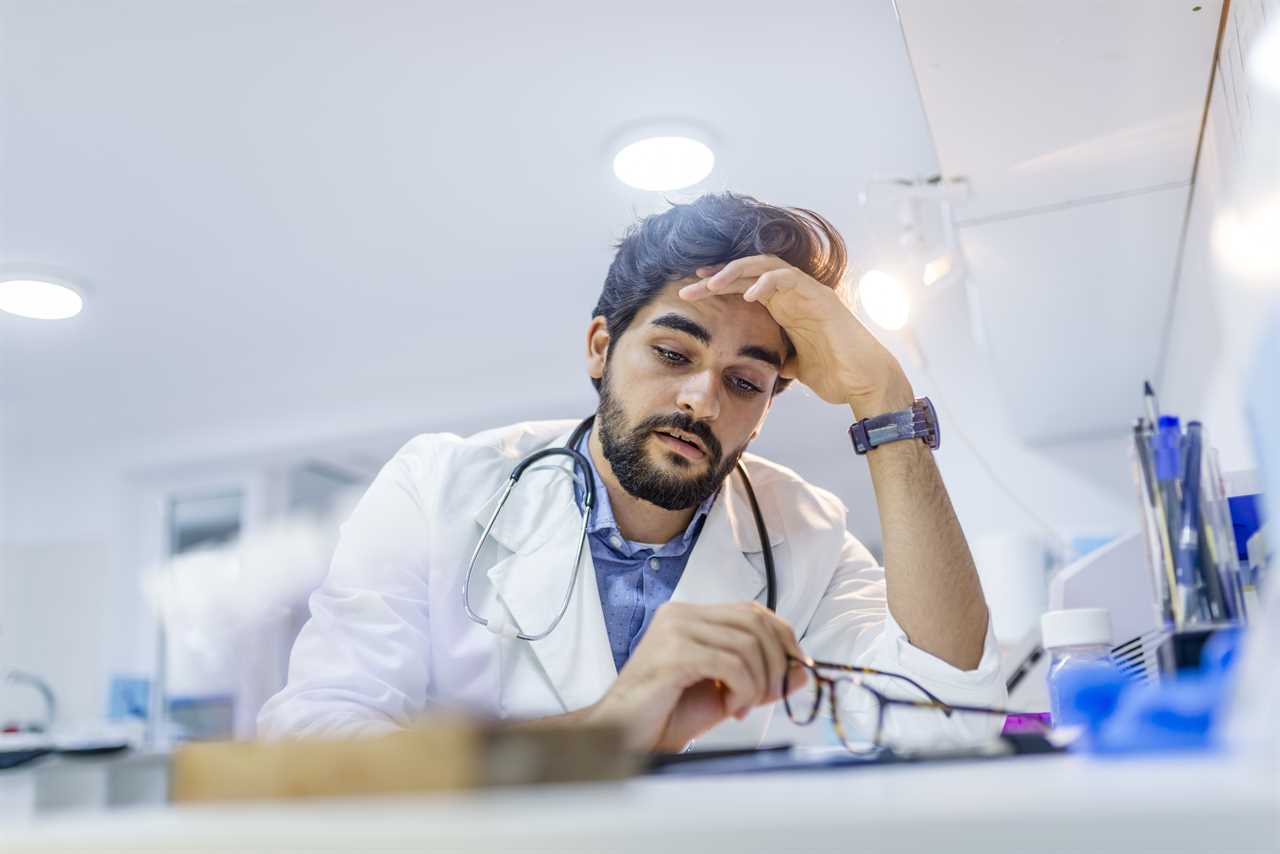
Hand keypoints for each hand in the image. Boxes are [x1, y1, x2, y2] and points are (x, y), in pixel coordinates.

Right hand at [587, 601, 809, 752]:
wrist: (624, 736)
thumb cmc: (667, 714)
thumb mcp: (726, 692)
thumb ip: (761, 677)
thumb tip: (802, 671)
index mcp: (691, 616)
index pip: (753, 611)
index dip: (783, 638)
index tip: (797, 669)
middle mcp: (682, 614)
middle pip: (755, 623)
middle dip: (776, 663)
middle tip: (769, 696)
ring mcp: (675, 630)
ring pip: (747, 644)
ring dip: (757, 683)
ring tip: (740, 707)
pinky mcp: (674, 653)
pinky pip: (731, 664)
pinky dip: (743, 690)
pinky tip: (730, 707)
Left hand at [679, 256, 912, 414]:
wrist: (865, 382)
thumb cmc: (836, 375)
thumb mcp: (794, 368)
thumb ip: (777, 358)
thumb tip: (759, 366)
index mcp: (785, 307)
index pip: (744, 286)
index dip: (717, 287)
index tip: (690, 294)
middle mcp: (794, 294)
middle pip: (748, 272)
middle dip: (715, 278)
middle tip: (688, 289)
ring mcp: (807, 292)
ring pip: (766, 265)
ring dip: (735, 272)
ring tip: (709, 284)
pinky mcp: (819, 296)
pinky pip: (789, 277)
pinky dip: (766, 282)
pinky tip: (747, 295)